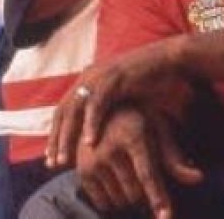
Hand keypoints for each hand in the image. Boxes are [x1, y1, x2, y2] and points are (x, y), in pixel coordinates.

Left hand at [46, 40, 182, 160]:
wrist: (170, 59)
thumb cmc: (151, 80)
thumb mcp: (124, 98)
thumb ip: (110, 112)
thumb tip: (101, 137)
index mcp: (90, 80)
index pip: (64, 110)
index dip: (56, 134)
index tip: (53, 158)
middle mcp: (90, 76)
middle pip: (63, 111)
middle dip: (56, 139)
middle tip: (53, 163)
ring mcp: (100, 75)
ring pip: (74, 109)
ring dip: (67, 135)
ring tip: (65, 159)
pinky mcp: (114, 77)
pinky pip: (97, 103)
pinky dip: (91, 123)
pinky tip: (90, 143)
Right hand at [77, 106, 201, 218]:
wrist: (100, 109)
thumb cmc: (138, 118)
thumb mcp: (158, 129)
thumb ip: (175, 157)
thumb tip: (199, 178)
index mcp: (134, 135)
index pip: (148, 174)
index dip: (159, 198)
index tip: (166, 218)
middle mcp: (110, 149)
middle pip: (135, 193)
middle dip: (146, 192)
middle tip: (147, 172)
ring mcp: (93, 162)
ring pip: (120, 201)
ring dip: (131, 196)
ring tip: (130, 170)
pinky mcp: (82, 174)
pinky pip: (104, 203)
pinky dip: (115, 199)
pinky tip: (117, 178)